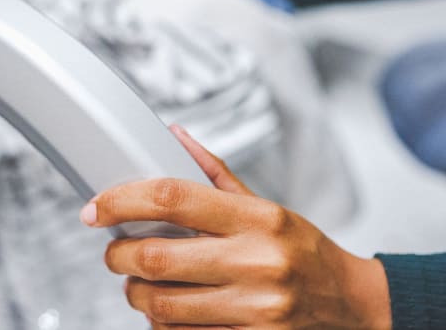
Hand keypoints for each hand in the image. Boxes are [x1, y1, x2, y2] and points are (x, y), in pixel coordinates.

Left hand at [79, 125, 390, 328]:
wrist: (349, 304)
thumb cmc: (300, 249)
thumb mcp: (266, 206)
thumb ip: (215, 174)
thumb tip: (172, 135)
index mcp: (259, 218)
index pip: (172, 198)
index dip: (121, 201)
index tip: (96, 209)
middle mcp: (258, 261)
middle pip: (157, 257)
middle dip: (119, 256)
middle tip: (114, 252)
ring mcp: (256, 308)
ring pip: (162, 305)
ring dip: (135, 294)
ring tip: (137, 283)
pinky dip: (161, 325)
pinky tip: (166, 311)